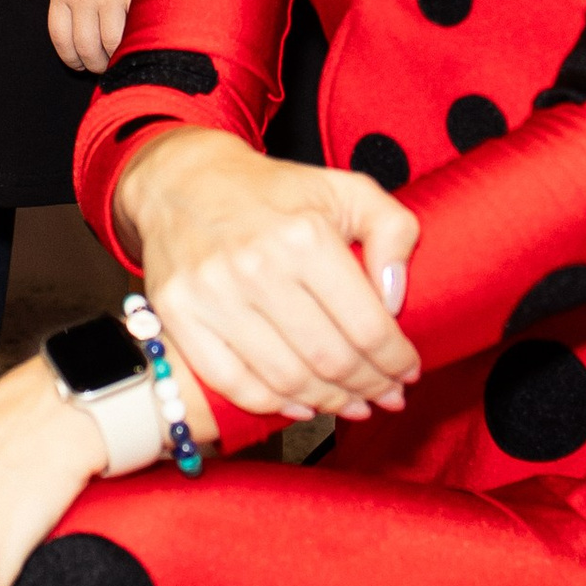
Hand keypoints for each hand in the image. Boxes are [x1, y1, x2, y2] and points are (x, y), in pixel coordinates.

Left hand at [47, 0, 154, 76]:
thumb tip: (84, 28)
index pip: (61, 39)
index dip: (73, 58)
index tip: (83, 64)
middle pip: (84, 48)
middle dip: (97, 64)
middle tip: (110, 65)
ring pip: (108, 45)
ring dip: (118, 57)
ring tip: (128, 55)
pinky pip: (131, 30)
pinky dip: (135, 42)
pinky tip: (142, 40)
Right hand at [113, 128, 419, 421]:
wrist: (182, 180)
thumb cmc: (273, 191)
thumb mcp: (347, 189)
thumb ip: (393, 230)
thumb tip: (395, 297)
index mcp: (305, 236)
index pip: (366, 325)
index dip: (395, 360)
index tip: (407, 372)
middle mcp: (256, 267)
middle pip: (329, 359)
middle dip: (368, 387)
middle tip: (386, 395)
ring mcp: (211, 294)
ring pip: (285, 379)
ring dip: (328, 402)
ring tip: (351, 403)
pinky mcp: (177, 314)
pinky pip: (233, 382)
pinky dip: (273, 404)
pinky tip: (302, 405)